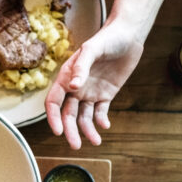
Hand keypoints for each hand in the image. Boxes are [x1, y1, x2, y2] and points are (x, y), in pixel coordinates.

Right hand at [45, 0, 170, 147]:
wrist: (128, 35)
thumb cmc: (107, 38)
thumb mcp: (92, 49)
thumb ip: (81, 67)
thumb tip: (73, 87)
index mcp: (67, 76)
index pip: (53, 101)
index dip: (53, 117)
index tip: (58, 131)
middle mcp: (76, 87)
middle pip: (68, 114)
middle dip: (70, 130)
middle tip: (75, 145)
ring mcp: (90, 92)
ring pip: (83, 117)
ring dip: (87, 130)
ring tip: (96, 141)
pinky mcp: (105, 94)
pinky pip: (100, 112)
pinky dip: (101, 121)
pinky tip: (105, 126)